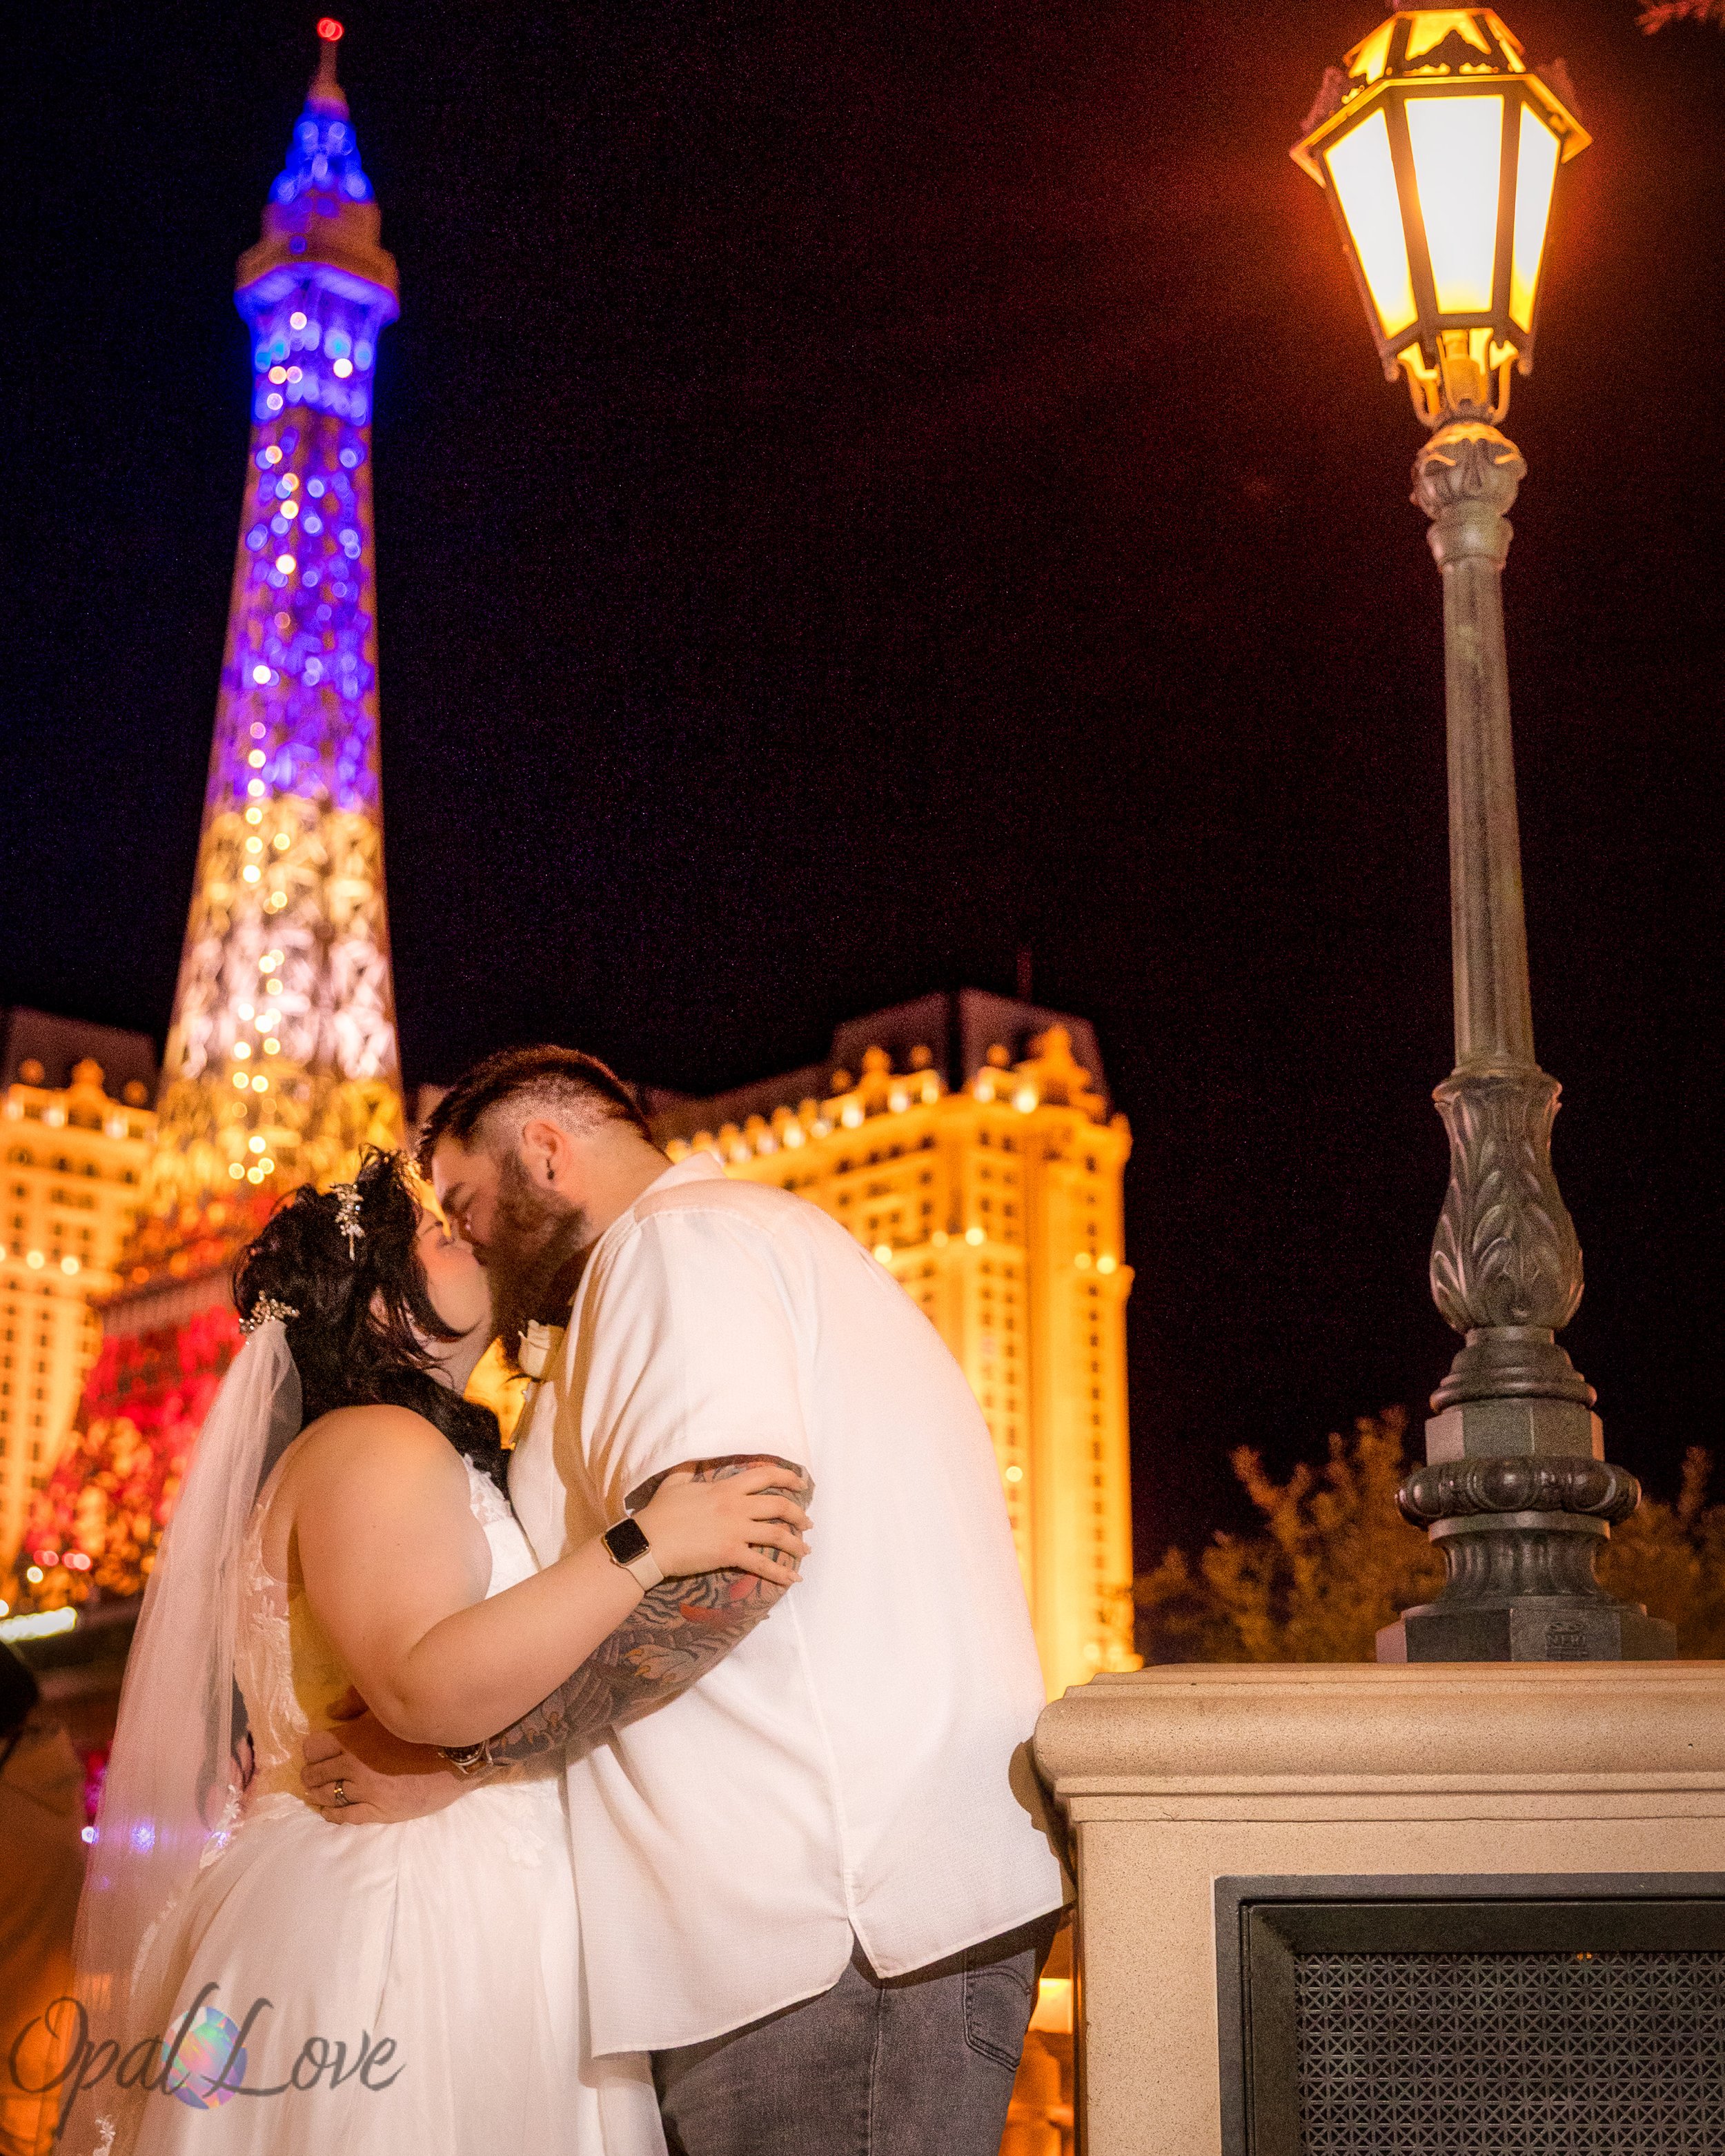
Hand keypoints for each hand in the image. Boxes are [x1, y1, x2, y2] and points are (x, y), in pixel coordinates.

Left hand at [300, 1688, 470, 1824]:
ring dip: (319, 1793)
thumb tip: (331, 1711)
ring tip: (319, 1791)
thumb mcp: (390, 1706)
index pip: (313, 1747)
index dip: (314, 1749)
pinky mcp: (378, 1811)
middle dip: (313, 1772)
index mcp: (354, 1737)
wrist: (458, 1757)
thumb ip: (357, 1703)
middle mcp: (353, 1766)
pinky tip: (329, 1811)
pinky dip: (331, 1814)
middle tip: (316, 1773)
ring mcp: (365, 1791)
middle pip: (315, 1773)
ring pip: (326, 1796)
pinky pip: (344, 1816)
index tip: (319, 1751)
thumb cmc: (424, 1728)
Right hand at [635, 1461, 810, 1583]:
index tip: (802, 1484)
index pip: (765, 1476)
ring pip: (777, 1535)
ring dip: (796, 1544)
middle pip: (779, 1506)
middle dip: (799, 1515)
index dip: (788, 1478)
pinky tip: (793, 1578)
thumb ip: (689, 1469)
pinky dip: (781, 1572)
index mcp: (726, 1487)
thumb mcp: (675, 1482)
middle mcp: (736, 1506)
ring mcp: (735, 1530)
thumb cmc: (659, 1513)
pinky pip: (763, 1564)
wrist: (649, 1542)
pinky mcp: (730, 1553)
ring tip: (805, 1551)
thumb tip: (693, 1457)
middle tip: (807, 1523)